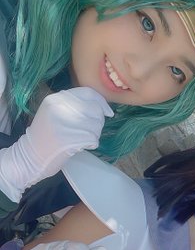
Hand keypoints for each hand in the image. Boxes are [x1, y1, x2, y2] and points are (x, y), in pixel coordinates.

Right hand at [0, 87, 112, 201]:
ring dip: (94, 134)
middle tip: (89, 131)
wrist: (30, 156)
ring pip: (96, 125)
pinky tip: (80, 146)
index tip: (107, 112)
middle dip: (97, 122)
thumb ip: (73, 104)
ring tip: (81, 139)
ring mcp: (65, 122)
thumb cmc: (45, 136)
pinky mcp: (70, 138)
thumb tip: (101, 105)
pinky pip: (93, 138)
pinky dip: (91, 144)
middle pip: (95, 110)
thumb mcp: (54, 112)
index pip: (88, 93)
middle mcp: (61, 107)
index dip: (101, 103)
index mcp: (57, 98)